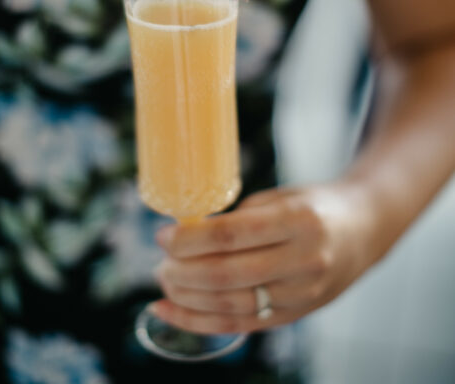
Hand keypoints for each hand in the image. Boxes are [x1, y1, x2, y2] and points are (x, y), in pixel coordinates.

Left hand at [151, 184, 376, 334]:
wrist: (364, 229)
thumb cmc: (314, 206)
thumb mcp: (280, 198)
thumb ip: (238, 219)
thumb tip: (187, 236)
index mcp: (298, 220)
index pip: (232, 235)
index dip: (189, 238)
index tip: (162, 235)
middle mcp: (304, 260)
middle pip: (227, 274)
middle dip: (182, 271)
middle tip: (159, 262)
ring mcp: (303, 293)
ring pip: (231, 306)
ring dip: (187, 299)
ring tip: (163, 284)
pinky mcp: (297, 314)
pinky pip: (242, 325)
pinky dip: (201, 322)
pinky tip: (172, 312)